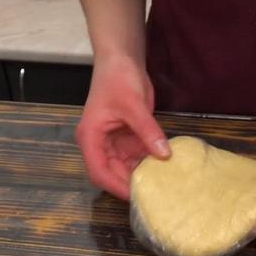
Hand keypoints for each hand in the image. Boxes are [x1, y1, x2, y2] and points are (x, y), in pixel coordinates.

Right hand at [75, 56, 169, 199]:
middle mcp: (99, 144)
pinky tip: (164, 168)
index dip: (116, 186)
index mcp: (91, 137)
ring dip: (141, 174)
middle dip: (130, 183)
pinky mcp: (126, 138)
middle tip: (153, 194)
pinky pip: (136, 156)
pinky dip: (149, 162)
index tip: (136, 195)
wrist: (121, 59)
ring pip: (125, 167)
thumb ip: (148, 131)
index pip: (98, 171)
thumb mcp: (134, 105)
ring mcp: (112, 142)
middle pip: (111, 173)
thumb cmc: (118, 78)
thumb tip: (164, 155)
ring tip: (162, 184)